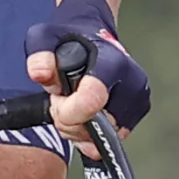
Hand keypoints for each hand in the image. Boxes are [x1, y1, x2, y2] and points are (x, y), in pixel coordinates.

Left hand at [25, 0, 149, 133]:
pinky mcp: (137, 114)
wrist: (95, 39)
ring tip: (72, 103)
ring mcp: (138, 100)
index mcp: (112, 62)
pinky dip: (91, 134)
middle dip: (71, 120)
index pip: (94, 98)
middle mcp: (132, 82)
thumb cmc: (70, 39)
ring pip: (103, 137)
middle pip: (99, 125)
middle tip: (62, 97)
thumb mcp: (45, 38)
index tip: (57, 103)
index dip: (70, 111)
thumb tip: (40, 74)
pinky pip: (108, 140)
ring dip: (79, 128)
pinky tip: (83, 113)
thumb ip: (40, 54)